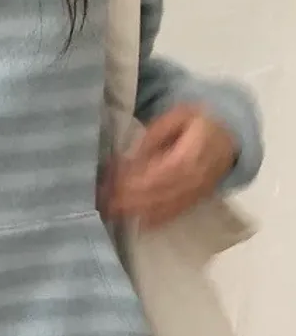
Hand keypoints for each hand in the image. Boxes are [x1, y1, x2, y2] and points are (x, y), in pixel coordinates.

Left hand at [102, 104, 236, 228]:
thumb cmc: (199, 122)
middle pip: (161, 192)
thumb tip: (132, 155)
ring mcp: (198, 191)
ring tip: (113, 211)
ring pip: (167, 206)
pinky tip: (136, 220)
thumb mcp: (179, 115)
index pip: (162, 171)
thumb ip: (156, 133)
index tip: (112, 182)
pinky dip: (155, 219)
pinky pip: (176, 212)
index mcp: (194, 151)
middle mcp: (198, 176)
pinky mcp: (197, 200)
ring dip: (138, 211)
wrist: (231, 136)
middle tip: (105, 202)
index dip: (137, 179)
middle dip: (131, 199)